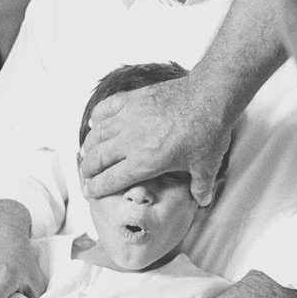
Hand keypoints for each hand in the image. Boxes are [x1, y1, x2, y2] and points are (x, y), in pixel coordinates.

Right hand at [79, 75, 228, 206]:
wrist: (210, 97)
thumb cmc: (207, 131)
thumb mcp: (206, 166)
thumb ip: (202, 187)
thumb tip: (203, 200)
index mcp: (144, 162)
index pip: (110, 180)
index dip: (96, 189)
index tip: (90, 193)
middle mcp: (131, 141)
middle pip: (97, 159)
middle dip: (88, 170)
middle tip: (86, 176)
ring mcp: (129, 117)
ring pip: (97, 135)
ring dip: (89, 146)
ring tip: (86, 154)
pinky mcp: (132, 99)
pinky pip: (105, 108)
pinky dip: (97, 117)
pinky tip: (95, 123)